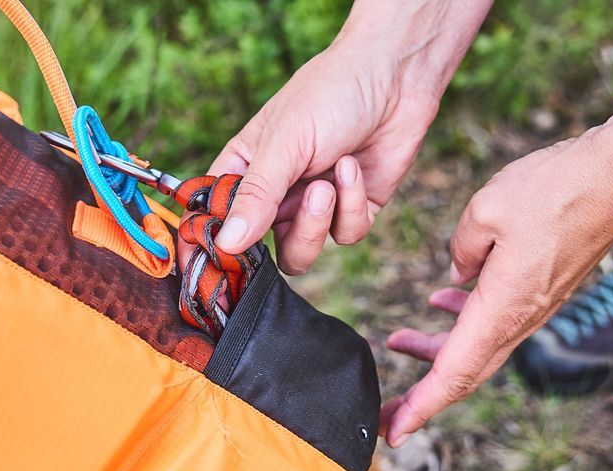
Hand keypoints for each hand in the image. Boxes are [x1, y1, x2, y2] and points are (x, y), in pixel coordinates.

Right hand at [179, 1, 493, 275]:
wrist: (394, 76)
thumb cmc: (329, 94)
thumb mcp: (284, 144)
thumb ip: (256, 197)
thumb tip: (227, 243)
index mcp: (245, 171)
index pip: (218, 219)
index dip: (223, 239)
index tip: (229, 248)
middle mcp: (276, 194)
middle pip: (263, 250)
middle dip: (290, 232)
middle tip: (307, 198)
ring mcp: (314, 206)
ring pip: (303, 253)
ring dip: (318, 222)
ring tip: (328, 182)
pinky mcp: (353, 210)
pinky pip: (346, 235)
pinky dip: (351, 204)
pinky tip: (353, 167)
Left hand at [381, 109, 612, 446]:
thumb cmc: (556, 187)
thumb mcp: (485, 211)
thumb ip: (460, 251)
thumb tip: (456, 277)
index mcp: (503, 308)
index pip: (454, 373)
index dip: (420, 407)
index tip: (392, 432)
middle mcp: (520, 318)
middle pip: (463, 373)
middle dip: (422, 398)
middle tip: (386, 411)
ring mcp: (534, 306)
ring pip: (476, 345)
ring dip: (436, 351)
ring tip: (396, 342)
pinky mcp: (540, 289)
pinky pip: (493, 318)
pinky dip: (461, 320)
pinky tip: (440, 300)